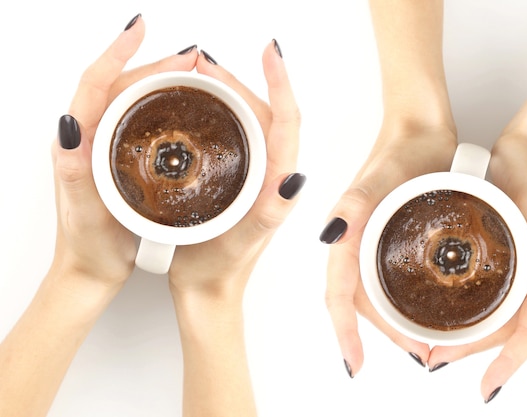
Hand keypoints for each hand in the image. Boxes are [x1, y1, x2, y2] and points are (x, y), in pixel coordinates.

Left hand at [50, 15, 196, 287]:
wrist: (91, 270)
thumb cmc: (89, 245)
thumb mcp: (82, 210)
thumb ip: (72, 169)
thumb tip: (69, 123)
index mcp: (77, 142)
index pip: (95, 83)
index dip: (118, 53)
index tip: (139, 31)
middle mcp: (88, 138)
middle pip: (119, 85)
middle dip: (153, 63)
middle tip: (189, 58)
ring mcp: (105, 147)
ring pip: (132, 100)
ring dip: (159, 80)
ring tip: (190, 73)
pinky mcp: (119, 159)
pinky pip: (140, 120)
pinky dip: (162, 104)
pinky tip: (182, 109)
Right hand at [168, 40, 303, 300]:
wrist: (207, 293)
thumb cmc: (221, 271)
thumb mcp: (245, 241)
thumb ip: (269, 212)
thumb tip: (293, 178)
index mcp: (278, 183)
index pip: (286, 122)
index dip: (280, 84)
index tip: (269, 52)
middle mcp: (271, 175)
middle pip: (266, 113)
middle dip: (243, 80)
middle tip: (206, 62)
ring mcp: (254, 177)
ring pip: (249, 122)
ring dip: (230, 93)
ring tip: (202, 75)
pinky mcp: (237, 181)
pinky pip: (234, 137)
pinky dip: (219, 114)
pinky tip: (199, 108)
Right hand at [321, 122, 456, 375]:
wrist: (422, 127)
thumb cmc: (400, 148)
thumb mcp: (378, 177)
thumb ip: (352, 205)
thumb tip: (331, 237)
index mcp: (346, 237)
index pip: (338, 295)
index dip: (345, 332)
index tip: (355, 363)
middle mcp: (356, 243)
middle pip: (360, 303)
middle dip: (384, 334)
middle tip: (419, 352)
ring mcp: (374, 242)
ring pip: (377, 294)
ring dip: (397, 321)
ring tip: (426, 339)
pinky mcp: (392, 236)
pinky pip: (391, 277)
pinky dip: (405, 299)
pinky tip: (427, 306)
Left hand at [428, 133, 526, 401]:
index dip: (506, 364)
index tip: (486, 389)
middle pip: (505, 331)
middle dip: (472, 351)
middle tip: (434, 357)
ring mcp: (518, 267)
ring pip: (494, 314)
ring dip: (466, 332)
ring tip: (432, 340)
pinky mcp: (503, 254)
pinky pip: (486, 291)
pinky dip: (465, 305)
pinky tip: (440, 303)